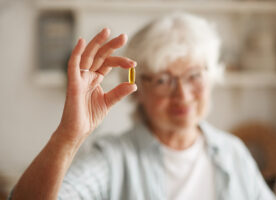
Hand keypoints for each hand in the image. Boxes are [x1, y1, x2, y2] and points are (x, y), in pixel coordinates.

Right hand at [57, 28, 136, 142]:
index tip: (134, 64)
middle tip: (124, 36)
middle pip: (99, 55)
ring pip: (88, 55)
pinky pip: (73, 65)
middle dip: (111, 45)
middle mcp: (87, 75)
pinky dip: (76, 52)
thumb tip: (133, 84)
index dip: (120, 61)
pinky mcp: (73, 83)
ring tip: (108, 31)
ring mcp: (79, 78)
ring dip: (97, 43)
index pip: (108, 63)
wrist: (79, 131)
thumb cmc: (89, 116)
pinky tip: (82, 41)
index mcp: (95, 79)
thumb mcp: (108, 102)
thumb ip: (119, 92)